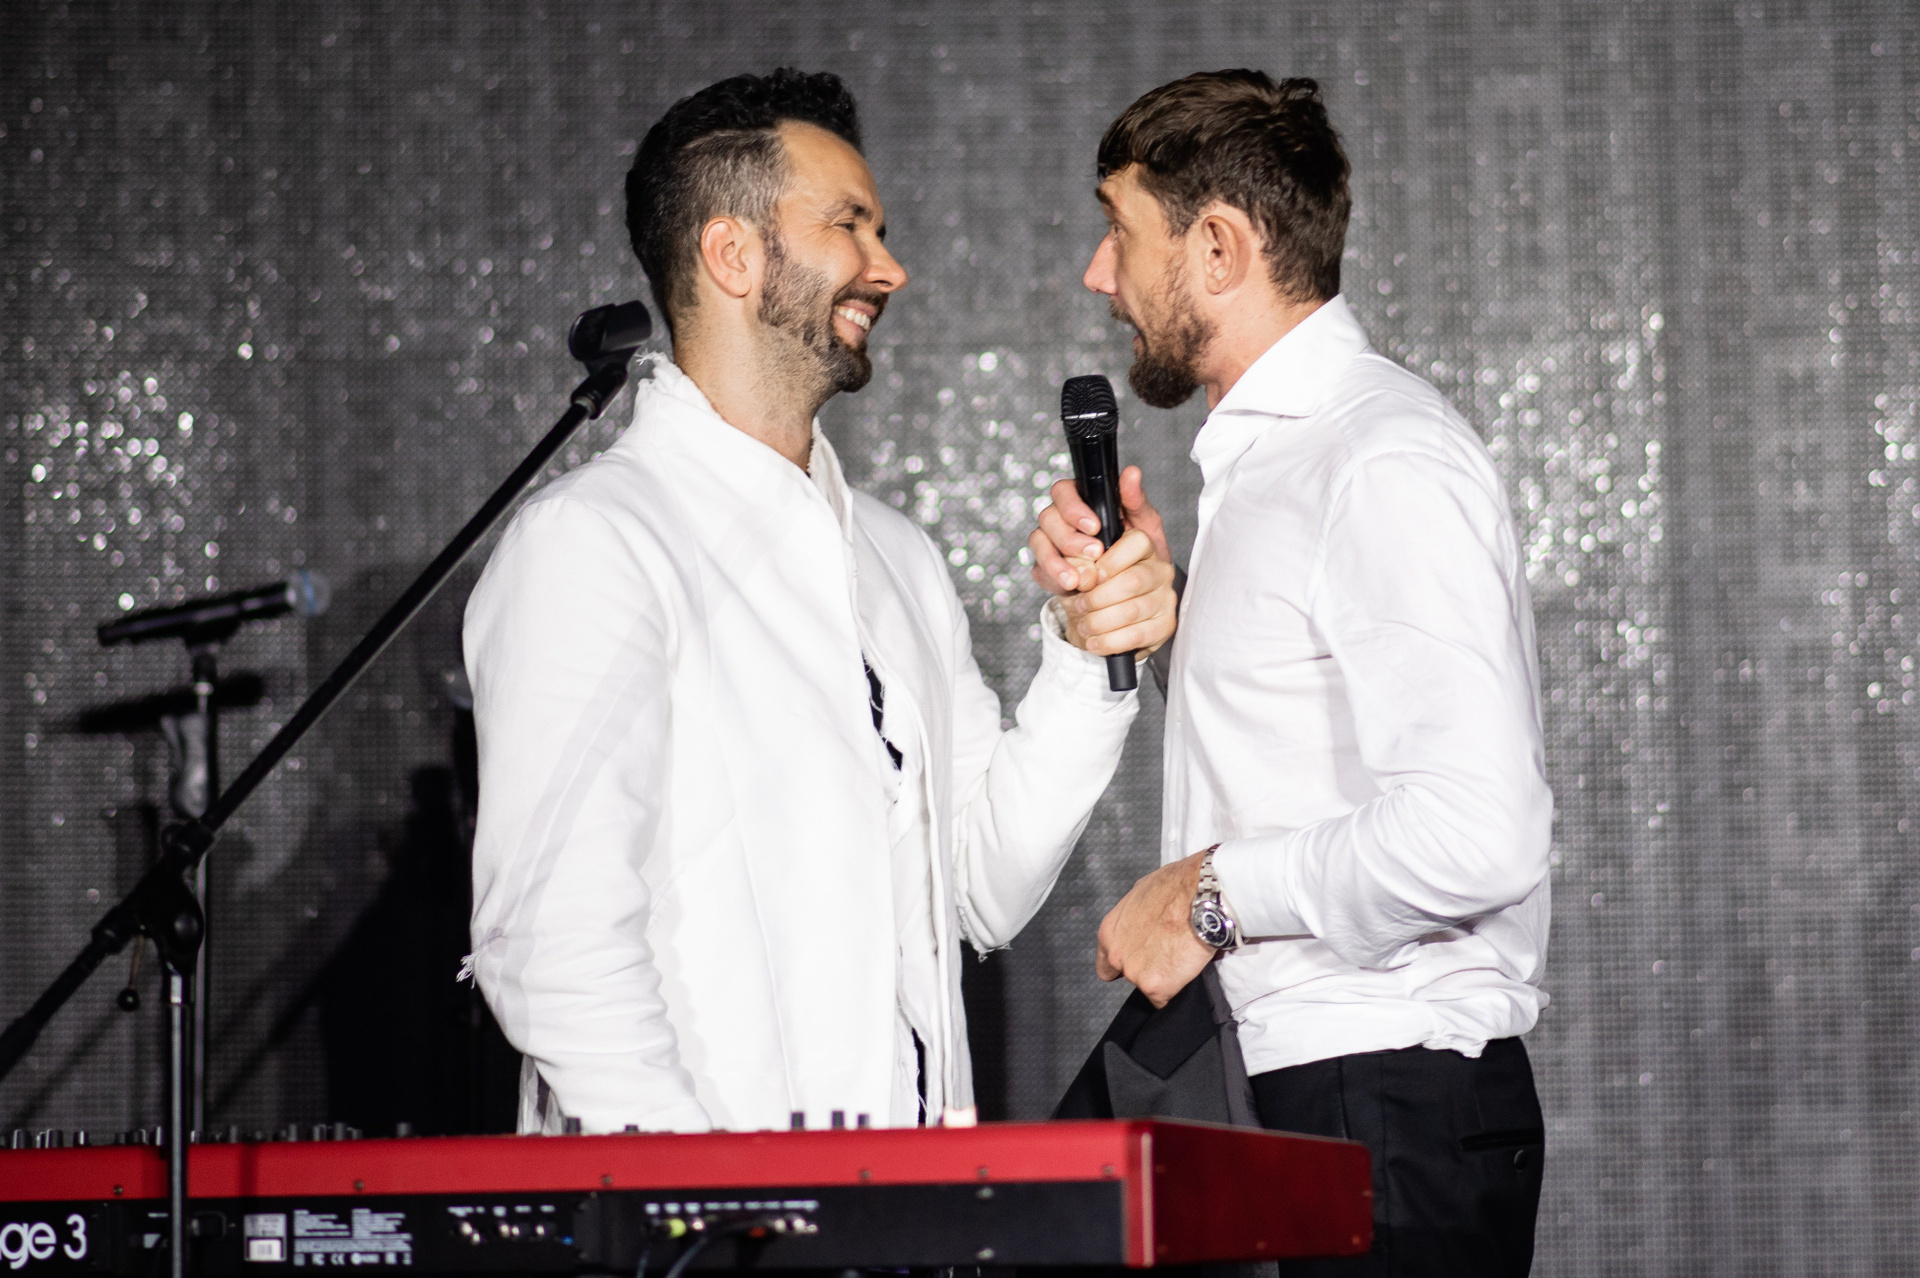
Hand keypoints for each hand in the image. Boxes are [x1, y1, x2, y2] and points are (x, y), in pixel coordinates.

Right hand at [1028, 466, 1171, 596]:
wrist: (1139, 587)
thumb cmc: (1140, 549)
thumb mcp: (1145, 524)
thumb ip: (1136, 500)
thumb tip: (1131, 473)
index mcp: (1082, 500)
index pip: (1063, 491)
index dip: (1073, 508)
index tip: (1095, 526)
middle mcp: (1061, 519)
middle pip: (1048, 518)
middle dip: (1069, 538)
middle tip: (1095, 553)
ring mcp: (1050, 543)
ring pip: (1039, 543)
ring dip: (1056, 562)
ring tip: (1078, 580)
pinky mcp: (1046, 568)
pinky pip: (1039, 570)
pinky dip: (1053, 580)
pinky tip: (1071, 588)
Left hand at [1054, 529, 1176, 657]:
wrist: (1095, 620)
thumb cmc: (1090, 589)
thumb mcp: (1076, 571)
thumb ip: (1077, 566)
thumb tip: (1085, 576)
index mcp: (1142, 548)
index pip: (1135, 544)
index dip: (1108, 563)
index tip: (1087, 580)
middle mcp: (1160, 571)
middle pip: (1133, 581)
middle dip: (1098, 598)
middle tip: (1080, 606)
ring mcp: (1166, 598)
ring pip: (1133, 611)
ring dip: (1101, 622)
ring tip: (1084, 626)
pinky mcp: (1165, 625)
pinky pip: (1138, 636)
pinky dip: (1111, 642)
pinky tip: (1095, 642)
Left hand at [1095, 850, 1216, 1007]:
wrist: (1200, 897)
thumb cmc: (1176, 887)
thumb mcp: (1142, 894)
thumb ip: (1134, 917)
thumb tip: (1143, 922)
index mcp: (1110, 932)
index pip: (1106, 965)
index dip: (1124, 965)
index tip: (1137, 962)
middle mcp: (1117, 955)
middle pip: (1130, 976)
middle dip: (1147, 969)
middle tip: (1167, 954)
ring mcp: (1135, 973)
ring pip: (1149, 986)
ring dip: (1165, 977)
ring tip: (1181, 955)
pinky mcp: (1156, 987)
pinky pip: (1165, 999)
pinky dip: (1177, 988)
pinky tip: (1186, 968)